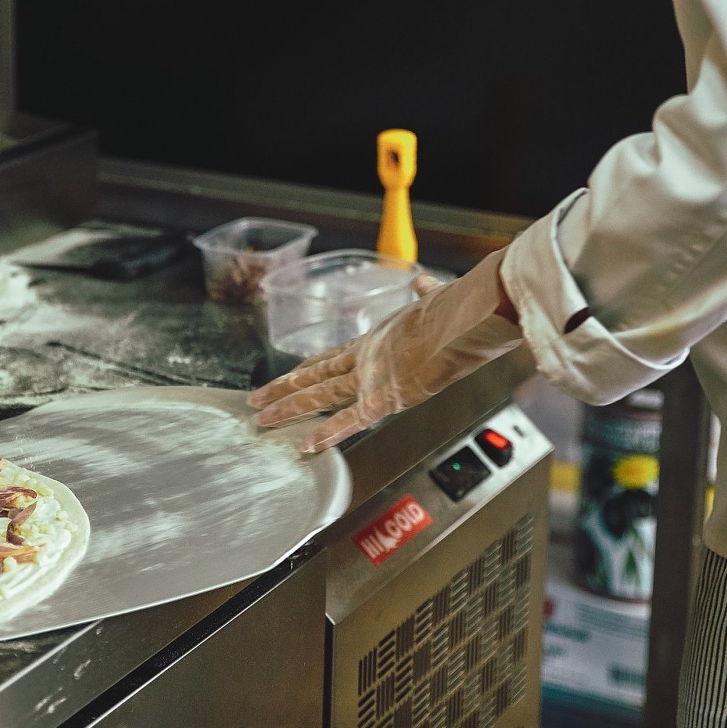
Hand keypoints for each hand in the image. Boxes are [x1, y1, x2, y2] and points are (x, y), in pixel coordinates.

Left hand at [249, 248, 522, 452]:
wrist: (469, 315)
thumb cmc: (459, 306)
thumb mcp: (436, 296)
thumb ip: (426, 293)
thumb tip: (424, 283)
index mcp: (381, 336)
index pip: (336, 355)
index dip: (312, 365)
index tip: (293, 372)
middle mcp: (369, 355)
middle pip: (317, 374)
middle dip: (286, 387)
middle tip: (257, 398)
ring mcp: (373, 375)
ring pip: (321, 394)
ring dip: (290, 407)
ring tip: (262, 418)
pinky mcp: (387, 395)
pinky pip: (351, 420)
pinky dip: (327, 433)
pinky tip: (306, 444)